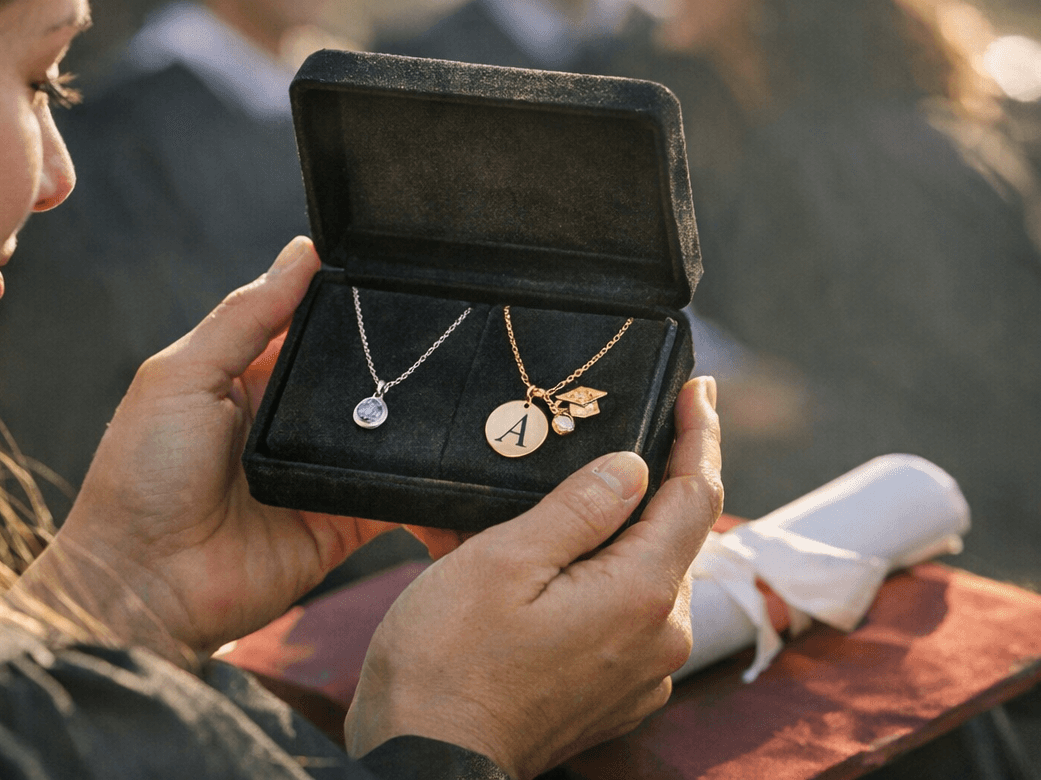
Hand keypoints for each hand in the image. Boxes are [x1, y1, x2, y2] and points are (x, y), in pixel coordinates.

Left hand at [19, 237, 436, 658]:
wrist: (141, 586)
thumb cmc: (141, 476)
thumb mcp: (180, 376)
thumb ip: (244, 316)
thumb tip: (302, 253)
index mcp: (245, 376)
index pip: (312, 325)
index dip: (349, 304)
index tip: (399, 275)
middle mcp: (287, 420)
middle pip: (358, 376)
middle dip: (397, 359)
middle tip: (454, 330)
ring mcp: (317, 472)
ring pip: (386, 433)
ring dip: (419, 418)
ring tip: (471, 389)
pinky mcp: (341, 522)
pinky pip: (397, 498)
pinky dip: (427, 486)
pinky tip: (460, 464)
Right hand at [346, 377, 722, 778]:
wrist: (427, 758)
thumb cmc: (447, 659)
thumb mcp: (502, 560)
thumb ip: (577, 508)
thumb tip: (631, 465)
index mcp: (641, 595)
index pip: (694, 496)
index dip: (700, 436)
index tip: (702, 388)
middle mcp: (660, 639)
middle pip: (673, 536)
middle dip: (648, 483)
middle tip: (605, 435)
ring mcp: (641, 675)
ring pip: (647, 577)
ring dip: (616, 535)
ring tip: (554, 506)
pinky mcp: (615, 696)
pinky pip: (624, 617)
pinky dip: (600, 580)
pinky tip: (547, 569)